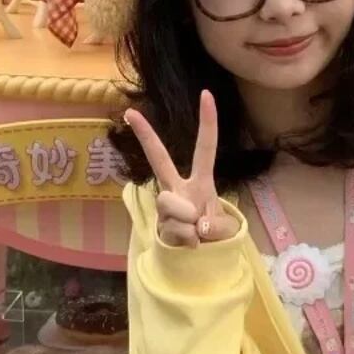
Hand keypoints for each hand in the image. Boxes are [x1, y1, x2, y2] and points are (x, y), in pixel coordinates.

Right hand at [124, 91, 238, 247]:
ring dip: (188, 222)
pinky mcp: (160, 225)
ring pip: (170, 204)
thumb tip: (196, 226)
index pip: (205, 148)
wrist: (201, 259)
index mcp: (200, 182)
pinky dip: (188, 241)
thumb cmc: (214, 234)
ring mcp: (166, 206)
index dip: (208, 123)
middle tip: (130, 112)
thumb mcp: (223, 229)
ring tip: (197, 234)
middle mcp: (178, 188)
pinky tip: (190, 244)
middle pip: (159, 159)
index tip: (206, 94)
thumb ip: (214, 225)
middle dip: (145, 136)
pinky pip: (176, 230)